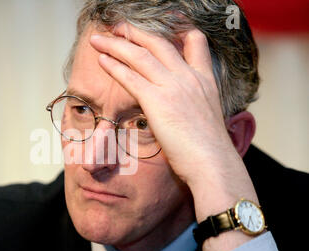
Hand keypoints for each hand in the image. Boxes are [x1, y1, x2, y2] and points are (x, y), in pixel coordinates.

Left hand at [89, 23, 231, 186]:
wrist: (213, 164)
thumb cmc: (210, 150)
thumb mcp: (209, 118)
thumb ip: (195, 104)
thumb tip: (183, 109)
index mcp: (205, 80)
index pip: (195, 43)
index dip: (177, 30)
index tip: (163, 26)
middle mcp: (190, 77)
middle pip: (159, 43)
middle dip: (135, 32)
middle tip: (119, 27)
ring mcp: (173, 86)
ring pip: (140, 56)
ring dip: (116, 45)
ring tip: (99, 39)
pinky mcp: (157, 101)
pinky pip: (130, 77)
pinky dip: (114, 66)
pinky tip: (102, 60)